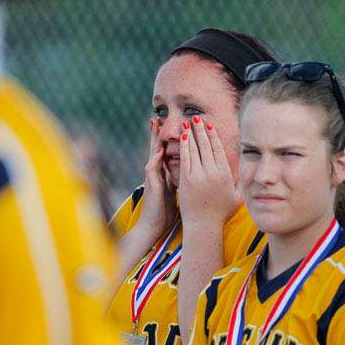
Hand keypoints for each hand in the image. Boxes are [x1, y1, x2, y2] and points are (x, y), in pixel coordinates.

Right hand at [133, 118, 177, 242]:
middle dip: (157, 133)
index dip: (169, 139)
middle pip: (156, 148)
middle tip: (157, 117)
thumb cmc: (166, 212)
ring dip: (154, 140)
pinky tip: (159, 150)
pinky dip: (155, 159)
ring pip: (152, 154)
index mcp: (163, 173)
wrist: (154, 226)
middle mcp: (156, 173)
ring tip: (154, 125)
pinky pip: (152, 169)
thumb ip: (180, 181)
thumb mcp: (176, 191)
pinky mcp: (151, 185)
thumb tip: (192, 174)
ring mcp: (152, 178)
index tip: (174, 126)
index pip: (166, 152)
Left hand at [178, 116, 240, 227]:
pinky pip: (185, 159)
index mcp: (225, 174)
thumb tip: (246, 169)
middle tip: (198, 117)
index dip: (214, 135)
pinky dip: (184, 146)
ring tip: (188, 123)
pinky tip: (183, 137)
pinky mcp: (186, 180)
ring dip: (192, 134)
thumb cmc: (220, 213)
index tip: (210, 125)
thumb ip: (240, 181)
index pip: (219, 149)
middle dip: (201, 129)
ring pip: (195, 149)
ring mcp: (198, 176)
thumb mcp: (236, 196)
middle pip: (206, 146)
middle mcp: (212, 173)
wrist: (203, 225)